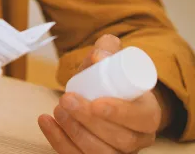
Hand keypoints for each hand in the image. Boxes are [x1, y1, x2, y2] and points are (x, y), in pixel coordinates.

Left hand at [38, 34, 163, 152]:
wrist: (99, 99)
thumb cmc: (108, 83)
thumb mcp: (110, 63)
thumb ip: (107, 51)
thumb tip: (99, 54)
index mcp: (149, 115)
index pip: (141, 119)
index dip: (119, 114)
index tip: (96, 102)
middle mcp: (138, 139)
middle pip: (120, 139)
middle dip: (89, 121)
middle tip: (66, 100)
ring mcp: (117, 152)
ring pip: (99, 152)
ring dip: (74, 132)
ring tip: (57, 109)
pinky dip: (58, 141)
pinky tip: (45, 122)